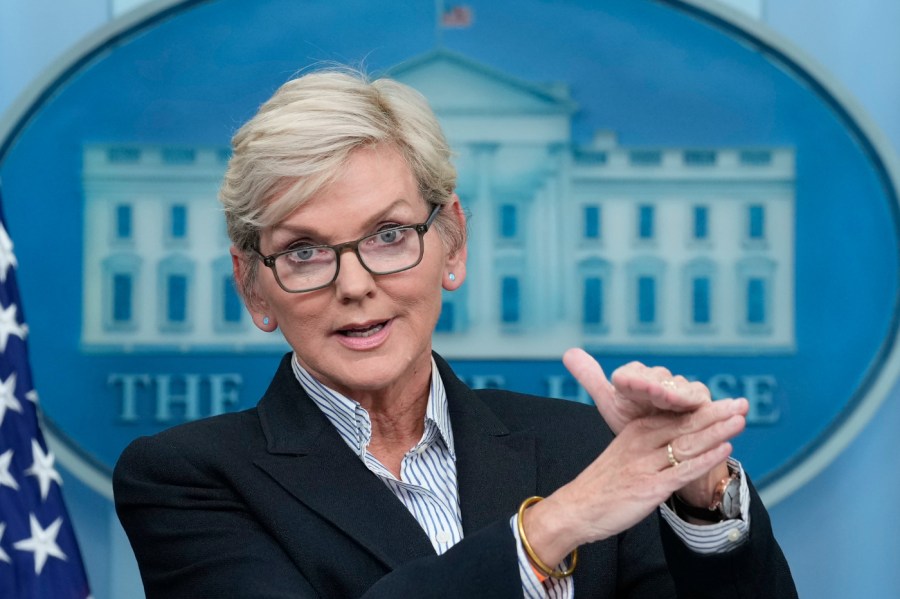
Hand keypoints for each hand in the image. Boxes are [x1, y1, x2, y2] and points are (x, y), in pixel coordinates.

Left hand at [562, 348, 711, 434]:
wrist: (668, 446)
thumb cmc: (638, 423)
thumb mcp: (613, 404)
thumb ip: (592, 379)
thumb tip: (569, 352)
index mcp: (637, 378)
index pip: (629, 376)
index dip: (628, 380)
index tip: (621, 382)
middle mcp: (661, 380)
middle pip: (657, 379)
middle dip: (651, 385)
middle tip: (649, 390)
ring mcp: (683, 389)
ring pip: (680, 388)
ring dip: (676, 394)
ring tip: (670, 399)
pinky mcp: (703, 402)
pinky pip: (700, 400)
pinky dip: (699, 403)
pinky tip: (699, 405)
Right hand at [562, 348, 747, 508]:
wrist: (577, 508)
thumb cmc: (603, 483)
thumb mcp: (622, 453)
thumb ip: (648, 443)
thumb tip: (675, 437)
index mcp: (634, 431)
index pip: (675, 416)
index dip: (704, 408)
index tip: (728, 401)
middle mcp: (640, 443)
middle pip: (684, 425)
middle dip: (716, 414)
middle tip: (741, 403)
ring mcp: (644, 465)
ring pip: (686, 444)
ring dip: (716, 431)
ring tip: (740, 420)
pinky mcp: (648, 487)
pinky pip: (681, 471)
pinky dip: (704, 459)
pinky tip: (724, 449)